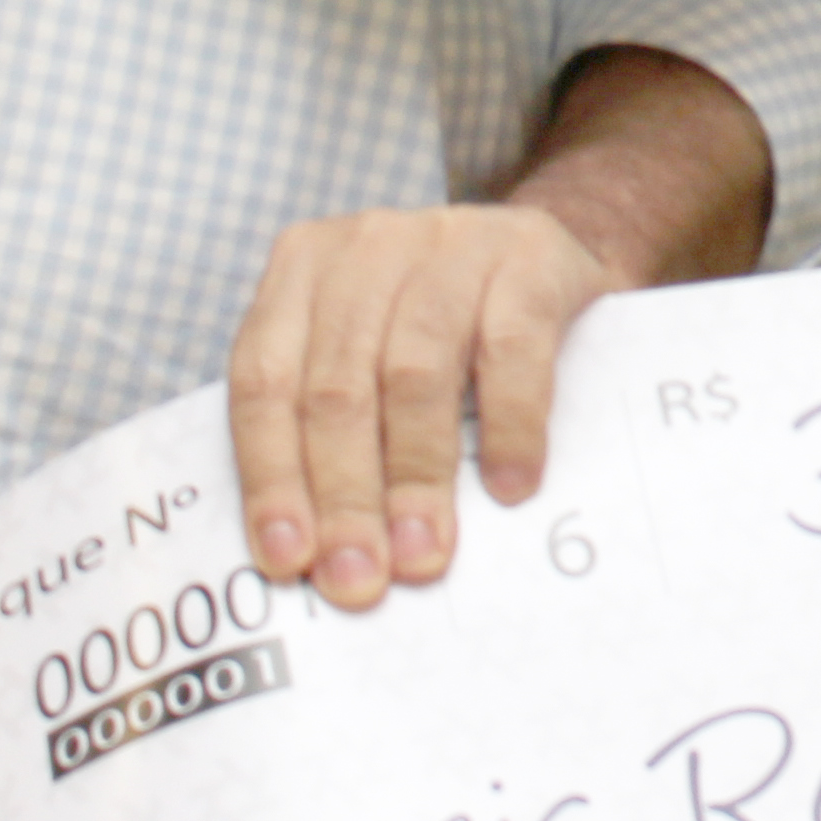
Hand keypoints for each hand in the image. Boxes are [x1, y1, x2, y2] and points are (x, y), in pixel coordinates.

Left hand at [227, 202, 610, 612]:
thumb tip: (316, 551)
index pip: (264, 382)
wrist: (556, 244)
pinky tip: (507, 487)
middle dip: (343, 496)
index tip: (289, 558)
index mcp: (302, 269)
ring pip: (413, 372)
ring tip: (423, 552)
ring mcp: (449, 243)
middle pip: (335, 388)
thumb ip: (334, 419)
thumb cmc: (448, 322)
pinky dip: (508, 425)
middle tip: (357, 577)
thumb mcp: (372, 344)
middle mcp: (366, 246)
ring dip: (414, 475)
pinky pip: (510, 349)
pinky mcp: (529, 256)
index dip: (271, 476)